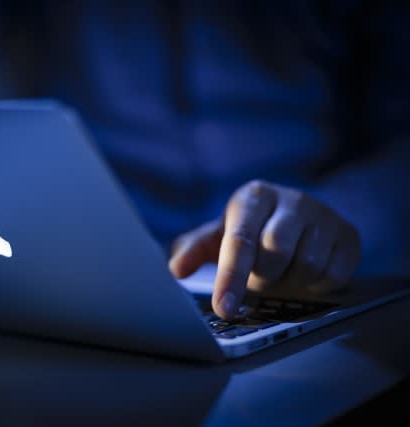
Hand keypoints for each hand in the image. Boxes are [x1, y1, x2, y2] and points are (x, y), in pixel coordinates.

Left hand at [168, 180, 360, 319]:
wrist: (293, 219)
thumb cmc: (248, 231)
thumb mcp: (217, 237)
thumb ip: (194, 250)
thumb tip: (175, 270)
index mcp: (253, 196)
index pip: (240, 240)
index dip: (230, 278)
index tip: (224, 309)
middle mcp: (291, 199)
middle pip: (276, 252)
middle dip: (262, 277)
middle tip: (257, 278)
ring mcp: (324, 215)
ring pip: (307, 265)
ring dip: (289, 282)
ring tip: (280, 273)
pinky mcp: (348, 235)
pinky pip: (334, 275)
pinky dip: (315, 285)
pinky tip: (303, 274)